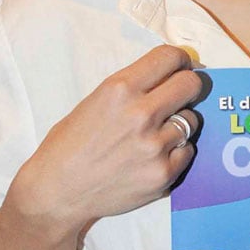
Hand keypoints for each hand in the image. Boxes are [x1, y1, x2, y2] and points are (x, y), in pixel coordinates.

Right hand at [11, 46, 201, 238]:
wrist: (58, 191)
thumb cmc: (70, 146)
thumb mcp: (95, 101)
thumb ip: (132, 88)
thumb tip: (169, 78)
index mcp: (120, 89)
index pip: (169, 57)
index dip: (181, 60)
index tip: (183, 66)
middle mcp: (140, 113)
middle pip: (191, 85)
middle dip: (189, 86)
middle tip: (182, 95)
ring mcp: (154, 145)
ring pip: (191, 120)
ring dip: (179, 124)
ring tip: (155, 135)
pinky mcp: (163, 173)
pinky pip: (187, 151)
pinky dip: (176, 152)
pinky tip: (153, 157)